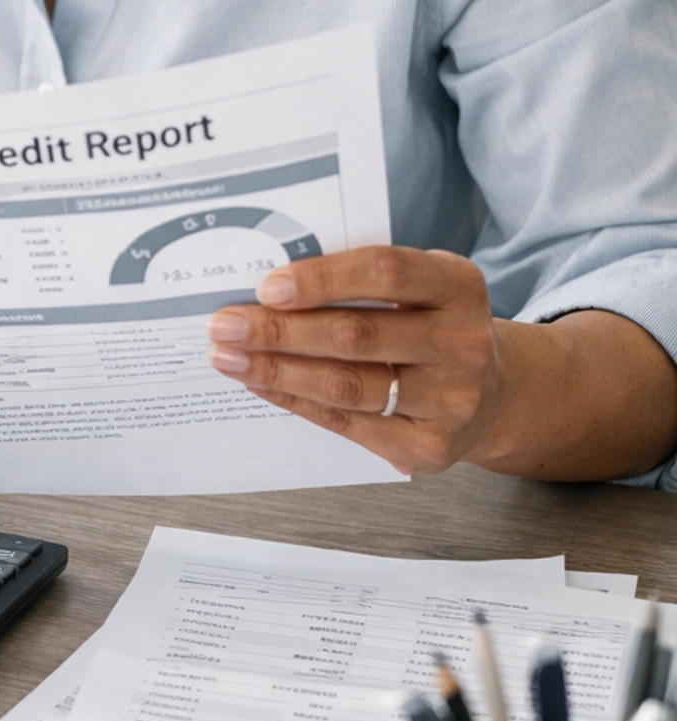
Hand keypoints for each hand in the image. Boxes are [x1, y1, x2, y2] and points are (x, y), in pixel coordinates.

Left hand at [206, 246, 501, 474]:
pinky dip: (295, 400)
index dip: (323, 279)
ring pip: (347, 385)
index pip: (386, 272)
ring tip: (229, 357)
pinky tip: (261, 384)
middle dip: (280, 330)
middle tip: (225, 324)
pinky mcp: (428, 448)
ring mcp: (450, 402)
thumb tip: (270, 288)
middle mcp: (463, 344)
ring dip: (277, 370)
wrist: (494, 395)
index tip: (268, 286)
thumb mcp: (421, 286)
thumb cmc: (433, 326)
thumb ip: (362, 280)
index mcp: (460, 286)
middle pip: (358, 335)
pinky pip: (347, 422)